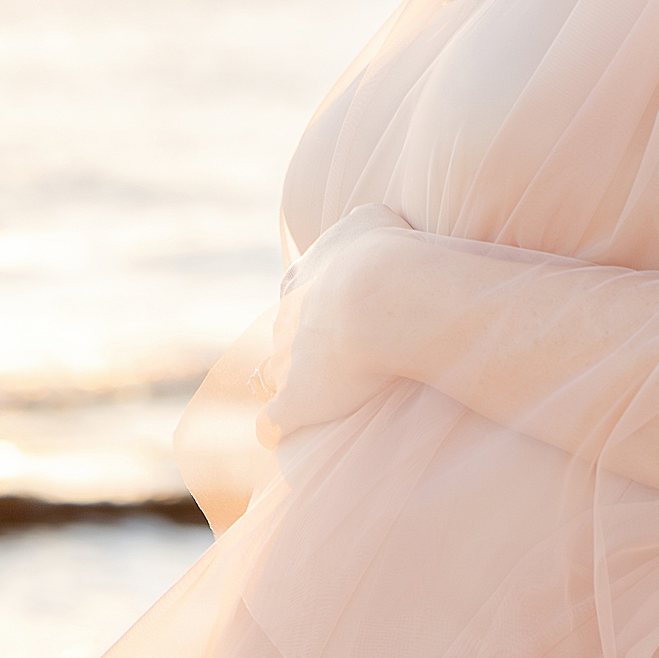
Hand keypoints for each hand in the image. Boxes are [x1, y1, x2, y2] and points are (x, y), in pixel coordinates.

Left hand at [260, 204, 414, 436]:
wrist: (381, 297)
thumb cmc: (387, 255)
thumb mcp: (373, 220)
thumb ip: (364, 225)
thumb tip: (370, 224)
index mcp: (301, 278)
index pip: (296, 292)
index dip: (315, 306)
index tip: (336, 316)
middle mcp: (285, 318)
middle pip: (283, 334)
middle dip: (301, 346)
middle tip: (333, 359)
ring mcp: (285, 361)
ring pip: (272, 376)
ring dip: (287, 387)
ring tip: (313, 402)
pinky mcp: (295, 401)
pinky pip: (271, 424)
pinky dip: (274, 431)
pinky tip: (279, 438)